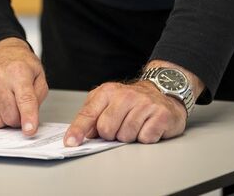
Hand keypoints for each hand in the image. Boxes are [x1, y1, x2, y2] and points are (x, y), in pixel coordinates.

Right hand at [0, 37, 47, 135]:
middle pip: (9, 116)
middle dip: (16, 119)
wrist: (1, 52)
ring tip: (5, 103)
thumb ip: (37, 100)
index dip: (28, 118)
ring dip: (2, 118)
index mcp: (18, 72)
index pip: (25, 100)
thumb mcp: (39, 78)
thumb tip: (29, 122)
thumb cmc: (21, 66)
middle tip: (18, 108)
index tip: (29, 131)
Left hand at [64, 80, 186, 146]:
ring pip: (126, 136)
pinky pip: (145, 138)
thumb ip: (92, 116)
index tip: (71, 142)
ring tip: (135, 125)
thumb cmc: (132, 101)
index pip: (88, 114)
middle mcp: (126, 95)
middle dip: (111, 134)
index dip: (78, 130)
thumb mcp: (108, 102)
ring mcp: (144, 104)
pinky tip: (148, 126)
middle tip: (120, 126)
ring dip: (130, 137)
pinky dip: (146, 137)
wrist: (163, 92)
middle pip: (106, 129)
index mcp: (108, 92)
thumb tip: (79, 135)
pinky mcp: (161, 115)